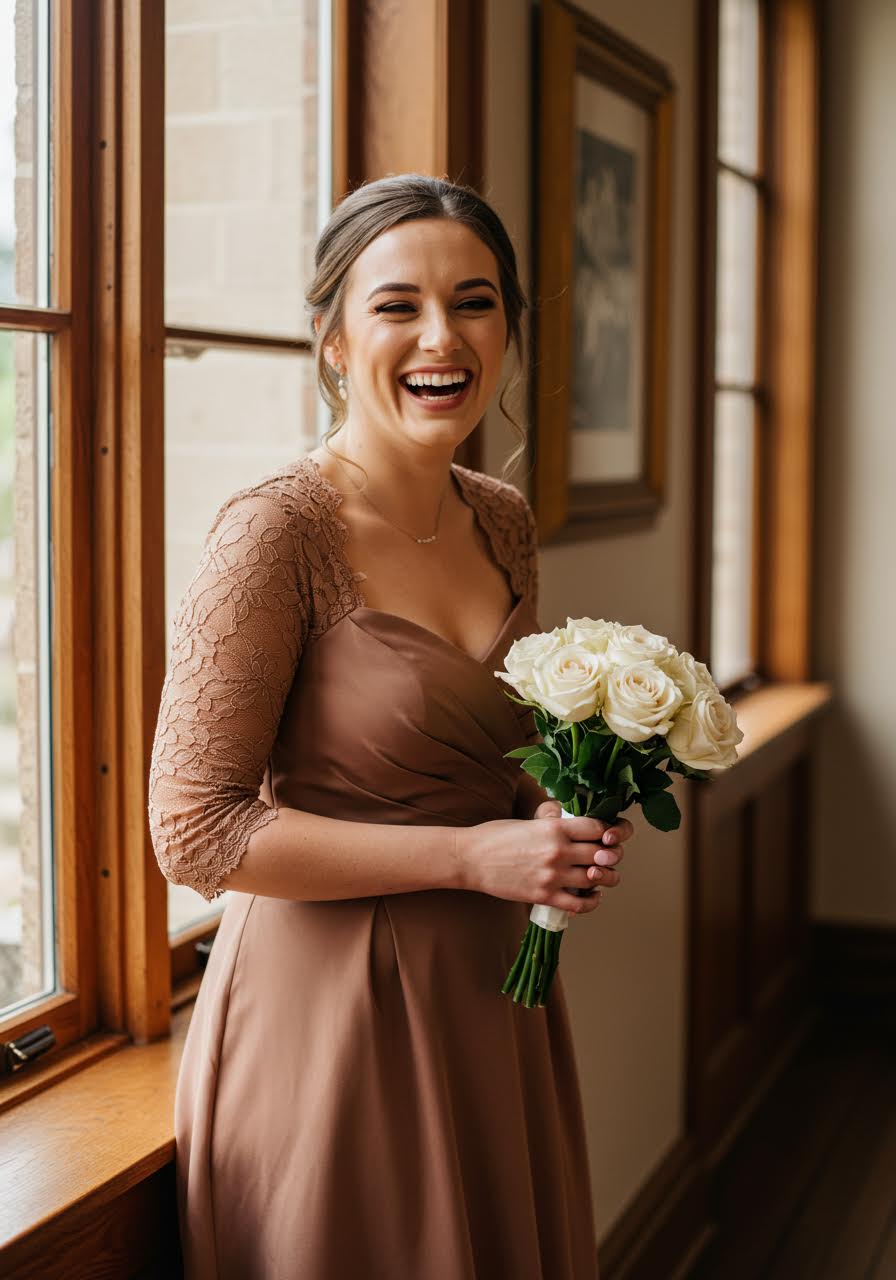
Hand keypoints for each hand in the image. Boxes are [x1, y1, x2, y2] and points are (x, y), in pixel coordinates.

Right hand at [457, 808, 631, 913]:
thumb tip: (568, 816)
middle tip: (609, 858)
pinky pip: (580, 904)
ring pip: (596, 879)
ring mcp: (552, 875)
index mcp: (554, 827)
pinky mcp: (544, 896)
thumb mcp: (527, 821)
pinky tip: (592, 896)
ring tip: (603, 877)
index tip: (608, 837)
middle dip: (612, 856)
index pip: (598, 828)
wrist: (470, 859)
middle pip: (603, 854)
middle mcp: (557, 850)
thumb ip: (552, 821)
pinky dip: (592, 902)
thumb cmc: (496, 837)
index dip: (609, 833)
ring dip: (606, 879)